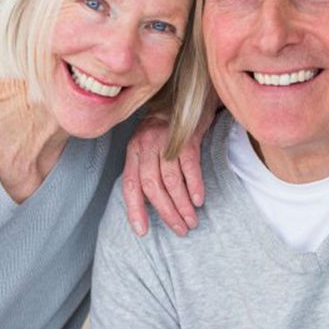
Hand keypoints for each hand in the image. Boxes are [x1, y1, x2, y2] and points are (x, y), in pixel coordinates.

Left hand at [122, 111, 211, 236]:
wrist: (189, 97)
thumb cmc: (168, 127)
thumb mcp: (150, 144)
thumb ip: (146, 167)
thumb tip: (150, 203)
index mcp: (134, 150)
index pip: (130, 184)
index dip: (134, 209)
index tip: (142, 231)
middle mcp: (146, 144)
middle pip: (151, 186)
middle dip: (166, 212)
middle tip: (180, 229)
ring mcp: (166, 140)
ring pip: (170, 180)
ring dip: (181, 204)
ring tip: (191, 220)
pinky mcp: (186, 137)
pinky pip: (189, 166)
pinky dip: (194, 185)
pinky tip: (198, 200)